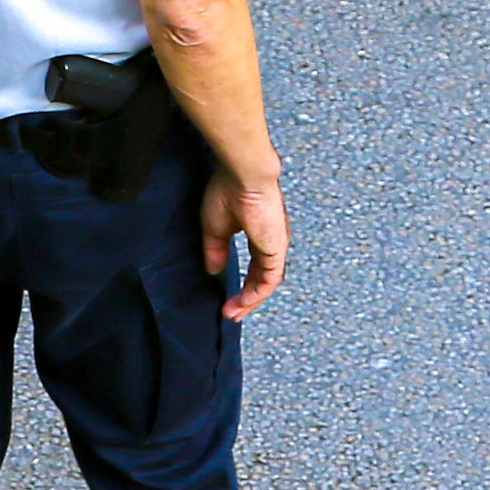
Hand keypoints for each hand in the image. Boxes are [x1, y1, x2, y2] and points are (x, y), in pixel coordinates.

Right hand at [202, 169, 286, 319]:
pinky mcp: (276, 249)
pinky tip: (241, 304)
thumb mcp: (215, 227)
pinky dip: (255, 295)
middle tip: (231, 312)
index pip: (255, 266)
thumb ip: (216, 250)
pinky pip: (268, 280)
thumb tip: (214, 270)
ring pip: (267, 282)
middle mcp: (271, 241)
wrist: (243, 175)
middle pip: (262, 278)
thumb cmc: (229, 189)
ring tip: (233, 313)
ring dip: (250, 301)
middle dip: (247, 298)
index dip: (243, 284)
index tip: (228, 299)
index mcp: (260, 232)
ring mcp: (276, 245)